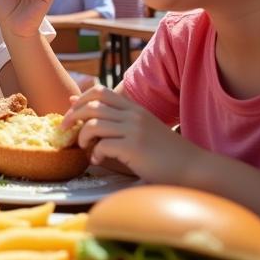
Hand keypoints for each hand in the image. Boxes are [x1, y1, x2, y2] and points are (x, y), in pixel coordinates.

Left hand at [63, 86, 205, 182]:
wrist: (194, 168)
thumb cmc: (164, 153)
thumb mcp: (140, 129)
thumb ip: (114, 118)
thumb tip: (77, 102)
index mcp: (134, 108)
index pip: (100, 91)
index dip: (80, 100)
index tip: (71, 114)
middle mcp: (133, 115)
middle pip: (92, 104)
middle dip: (72, 116)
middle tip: (65, 130)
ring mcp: (134, 130)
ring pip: (94, 124)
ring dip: (82, 136)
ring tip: (85, 147)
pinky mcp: (134, 147)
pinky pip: (102, 145)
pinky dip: (95, 154)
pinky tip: (98, 160)